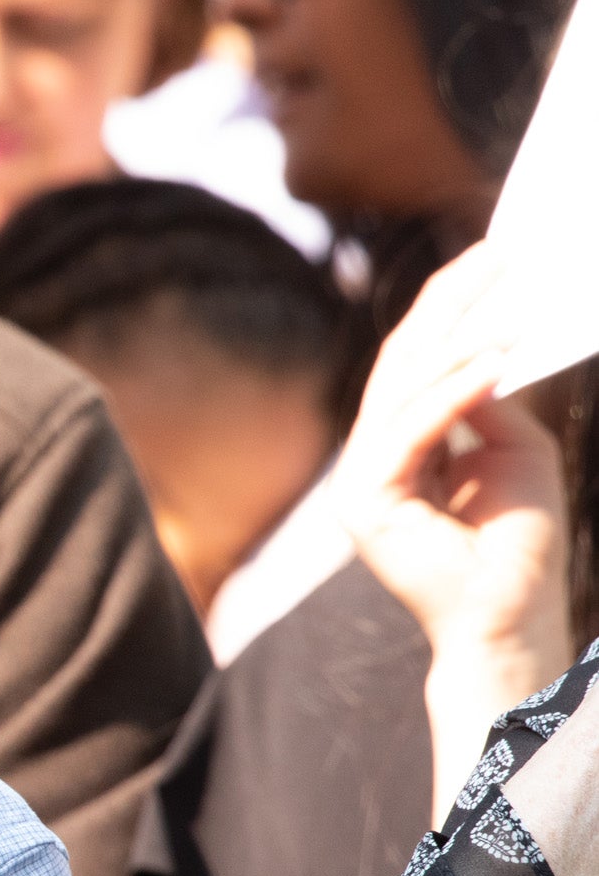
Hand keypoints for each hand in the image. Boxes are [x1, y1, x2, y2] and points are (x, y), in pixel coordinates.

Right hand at [336, 243, 572, 814]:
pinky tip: (494, 361)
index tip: (494, 257)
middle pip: (402, 363)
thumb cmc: (516, 545)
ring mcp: (359, 480)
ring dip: (457, 339)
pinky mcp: (363, 504)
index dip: (452, 307)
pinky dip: (452, 392)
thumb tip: (485, 347)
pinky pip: (408, 432)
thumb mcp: (515, 449)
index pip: (418, 362)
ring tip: (506, 298)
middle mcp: (370, 457)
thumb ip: (490, 401)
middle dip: (450, 305)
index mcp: (401, 444)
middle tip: (496, 255)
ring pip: (401, 389)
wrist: (507, 620)